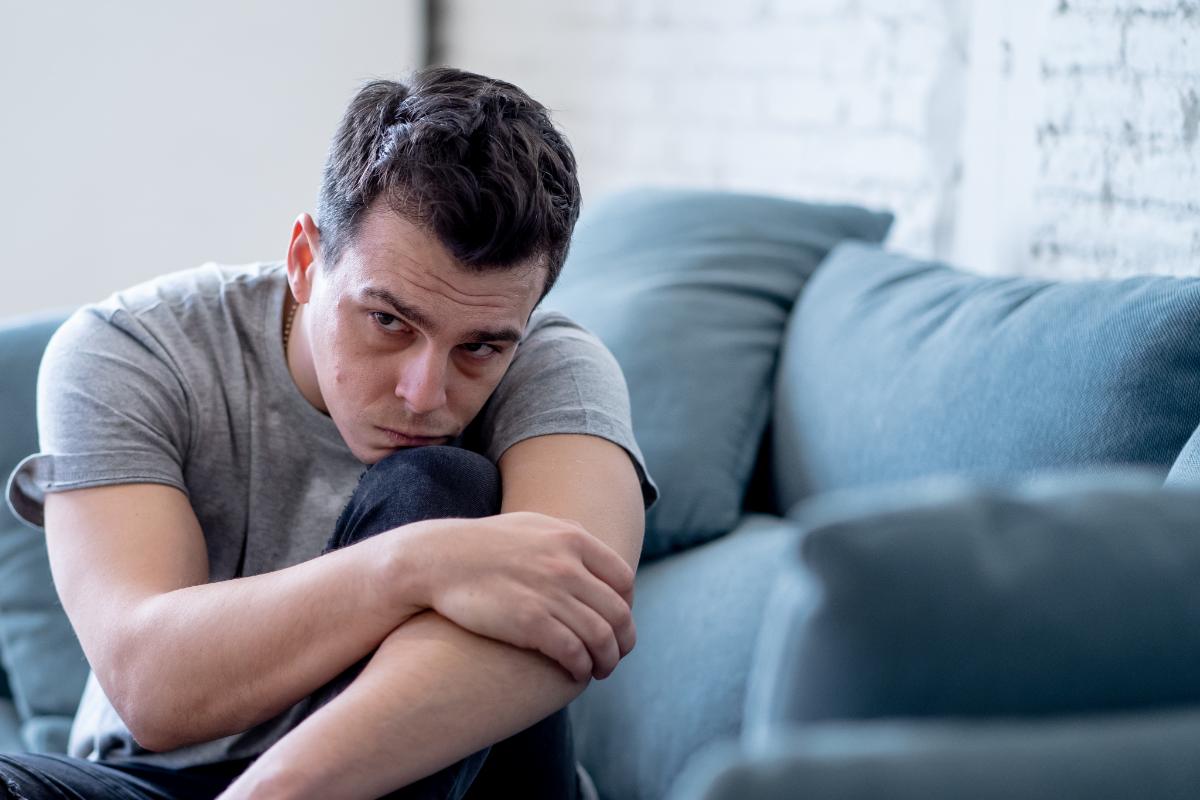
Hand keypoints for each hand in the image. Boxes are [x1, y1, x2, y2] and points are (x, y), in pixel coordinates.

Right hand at [408, 512, 636, 682]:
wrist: (436, 559)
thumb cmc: (481, 544)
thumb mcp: (531, 525)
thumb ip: (565, 537)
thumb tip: (589, 552)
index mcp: (572, 539)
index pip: (623, 579)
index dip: (625, 606)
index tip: (616, 621)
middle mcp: (568, 565)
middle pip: (618, 612)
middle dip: (623, 640)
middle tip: (616, 654)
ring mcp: (550, 593)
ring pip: (602, 637)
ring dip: (607, 660)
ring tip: (601, 670)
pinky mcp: (530, 622)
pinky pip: (574, 652)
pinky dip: (582, 666)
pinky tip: (576, 672)